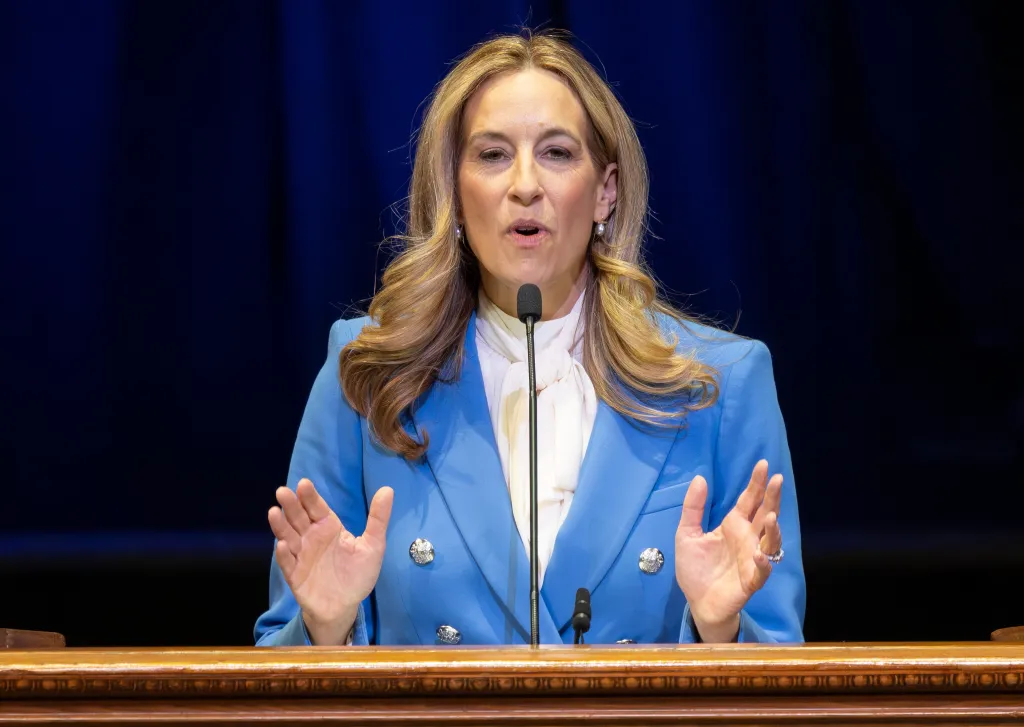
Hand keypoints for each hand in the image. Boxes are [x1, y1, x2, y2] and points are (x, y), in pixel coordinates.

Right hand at [268, 479, 392, 644]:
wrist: (345, 605)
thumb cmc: (358, 573)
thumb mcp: (373, 545)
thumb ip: (378, 518)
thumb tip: (388, 489)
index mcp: (330, 527)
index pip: (318, 508)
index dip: (310, 496)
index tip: (304, 483)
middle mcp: (312, 538)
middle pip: (299, 518)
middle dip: (291, 505)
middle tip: (283, 491)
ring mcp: (301, 555)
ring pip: (288, 536)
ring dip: (281, 525)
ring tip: (274, 512)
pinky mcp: (294, 575)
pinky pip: (287, 563)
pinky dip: (283, 554)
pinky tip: (282, 545)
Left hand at [674, 460, 782, 641]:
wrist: (697, 602)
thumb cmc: (696, 568)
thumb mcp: (686, 534)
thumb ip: (693, 508)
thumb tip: (700, 477)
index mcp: (733, 525)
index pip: (748, 500)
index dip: (756, 483)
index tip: (763, 464)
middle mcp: (747, 539)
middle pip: (765, 514)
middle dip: (772, 498)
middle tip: (777, 479)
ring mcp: (752, 559)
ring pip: (770, 541)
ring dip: (772, 529)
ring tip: (769, 516)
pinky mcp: (751, 580)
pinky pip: (762, 570)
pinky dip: (763, 562)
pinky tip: (758, 553)